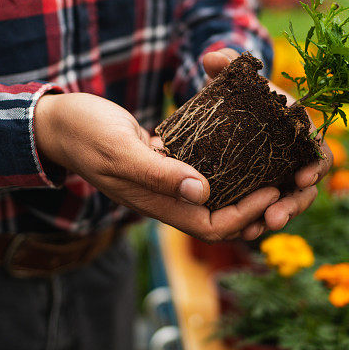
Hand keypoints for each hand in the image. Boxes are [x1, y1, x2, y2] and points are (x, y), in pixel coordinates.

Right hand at [34, 92, 280, 241]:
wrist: (59, 123)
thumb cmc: (84, 134)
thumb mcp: (120, 150)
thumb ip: (157, 172)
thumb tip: (203, 190)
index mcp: (157, 204)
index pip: (213, 225)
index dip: (246, 214)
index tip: (273, 190)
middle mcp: (168, 198)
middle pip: (223, 217)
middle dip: (258, 209)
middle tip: (289, 185)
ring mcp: (168, 182)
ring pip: (218, 196)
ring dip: (249, 188)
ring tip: (277, 167)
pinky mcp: (169, 162)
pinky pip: (207, 171)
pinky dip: (230, 164)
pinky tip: (249, 143)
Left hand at [202, 49, 332, 238]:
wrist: (231, 111)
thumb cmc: (241, 93)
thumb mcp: (235, 79)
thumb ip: (228, 65)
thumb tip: (213, 56)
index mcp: (300, 132)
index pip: (318, 152)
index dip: (315, 167)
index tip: (303, 177)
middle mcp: (297, 158)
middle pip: (306, 188)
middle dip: (294, 204)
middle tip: (275, 217)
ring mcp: (283, 177)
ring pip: (289, 203)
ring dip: (279, 216)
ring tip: (260, 228)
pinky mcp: (265, 190)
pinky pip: (268, 209)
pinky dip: (260, 221)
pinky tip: (247, 232)